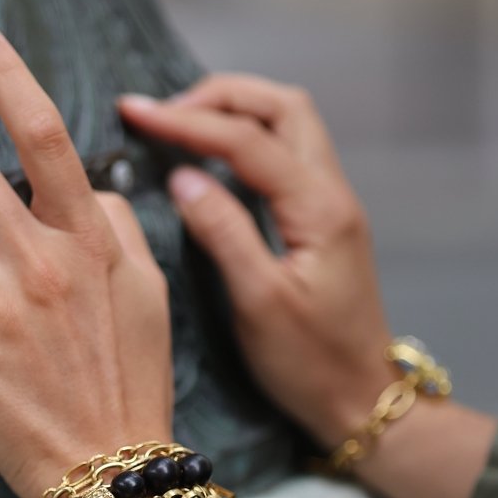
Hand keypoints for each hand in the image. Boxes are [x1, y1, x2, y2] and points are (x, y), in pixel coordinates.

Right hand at [119, 76, 393, 448]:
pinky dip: (247, 140)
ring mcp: (332, 206)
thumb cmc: (311, 365)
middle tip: (163, 113)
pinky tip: (211, 159)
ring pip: (289, 126)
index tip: (135, 113)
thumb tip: (182, 176)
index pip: (248, 141)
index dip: (188, 121)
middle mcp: (333, 195)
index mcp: (319, 211)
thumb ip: (223, 233)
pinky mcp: (322, 222)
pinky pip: (287, 156)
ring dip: (237, 113)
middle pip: (282, 107)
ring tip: (181, 125)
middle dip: (221, 97)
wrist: (362, 400)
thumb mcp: (258, 304)